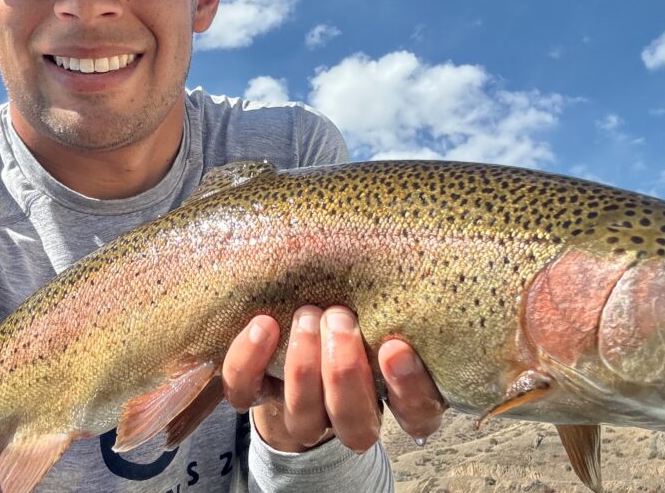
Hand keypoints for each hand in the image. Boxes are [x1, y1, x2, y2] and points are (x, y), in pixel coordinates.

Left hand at [222, 306, 444, 452]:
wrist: (301, 323)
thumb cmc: (360, 302)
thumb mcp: (383, 302)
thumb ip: (395, 295)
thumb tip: (410, 239)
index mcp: (398, 396)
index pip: (418, 415)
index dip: (409, 388)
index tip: (394, 347)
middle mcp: (353, 414)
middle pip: (355, 425)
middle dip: (344, 373)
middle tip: (340, 319)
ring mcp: (304, 413)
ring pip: (304, 419)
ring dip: (304, 370)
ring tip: (307, 316)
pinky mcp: (259, 395)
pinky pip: (246, 393)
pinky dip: (250, 362)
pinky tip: (263, 325)